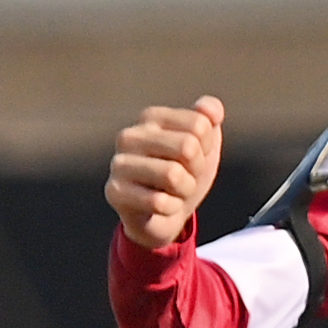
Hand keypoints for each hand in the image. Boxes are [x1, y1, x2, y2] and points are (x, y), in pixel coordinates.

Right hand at [107, 96, 225, 251]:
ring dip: (184, 191)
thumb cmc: (184, 174)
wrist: (165, 216)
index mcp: (151, 118)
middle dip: (196, 171)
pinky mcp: (114, 191)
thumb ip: (209, 118)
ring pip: (173, 175)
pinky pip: (160, 202)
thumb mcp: (205, 144)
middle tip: (184, 179)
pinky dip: (171, 209)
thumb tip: (212, 110)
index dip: (206, 149)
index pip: (199, 125)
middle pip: (187, 148)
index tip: (192, 159)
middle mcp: (130, 135)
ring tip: (173, 192)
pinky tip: (161, 207)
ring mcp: (119, 163)